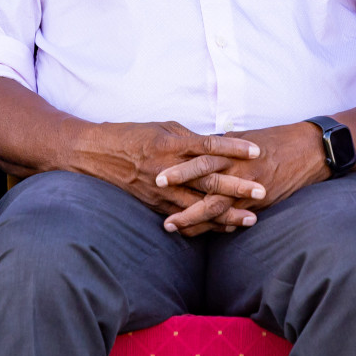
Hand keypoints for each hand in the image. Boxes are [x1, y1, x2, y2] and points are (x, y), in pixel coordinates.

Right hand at [73, 121, 263, 232]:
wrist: (94, 153)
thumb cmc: (129, 135)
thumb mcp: (159, 128)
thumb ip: (187, 138)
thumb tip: (216, 144)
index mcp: (169, 143)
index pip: (208, 145)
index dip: (234, 148)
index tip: (257, 151)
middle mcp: (167, 167)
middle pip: (208, 179)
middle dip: (237, 186)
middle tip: (262, 191)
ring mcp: (160, 188)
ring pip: (199, 205)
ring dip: (227, 213)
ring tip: (251, 219)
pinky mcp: (154, 203)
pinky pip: (184, 216)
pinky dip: (206, 223)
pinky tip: (224, 227)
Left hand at [159, 122, 329, 232]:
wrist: (307, 150)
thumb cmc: (270, 141)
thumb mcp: (238, 139)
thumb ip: (214, 148)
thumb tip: (190, 148)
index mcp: (227, 148)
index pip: (196, 157)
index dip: (176, 166)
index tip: (155, 175)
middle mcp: (235, 166)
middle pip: (201, 178)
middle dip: (177, 188)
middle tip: (154, 196)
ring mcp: (247, 185)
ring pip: (214, 203)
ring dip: (191, 216)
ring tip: (172, 225)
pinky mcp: (259, 202)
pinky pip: (234, 216)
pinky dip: (217, 225)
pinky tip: (202, 234)